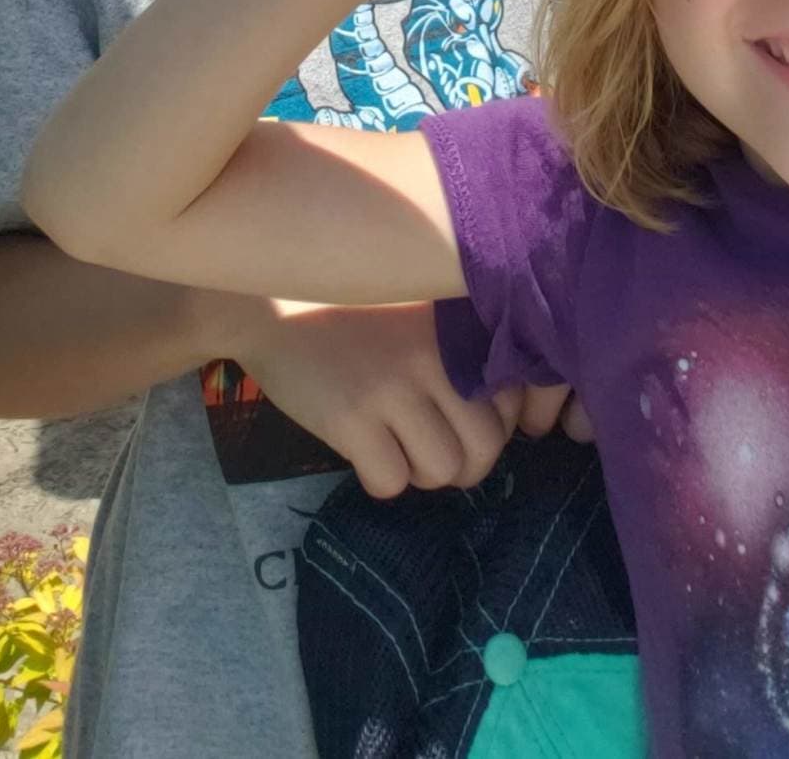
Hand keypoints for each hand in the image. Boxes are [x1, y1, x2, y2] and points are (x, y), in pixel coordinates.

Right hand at [230, 299, 539, 498]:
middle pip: (487, 446)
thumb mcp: (419, 317)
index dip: (491, 427)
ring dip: (421, 474)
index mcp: (456, 329)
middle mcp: (434, 355)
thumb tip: (505, 420)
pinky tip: (363, 453)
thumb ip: (461, 352)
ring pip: (443, 470)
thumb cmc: (353, 315)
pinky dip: (380, 480)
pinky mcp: (351, 418)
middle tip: (433, 454)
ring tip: (397, 450)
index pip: (512, 402)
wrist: (275, 307)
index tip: (460, 423)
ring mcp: (393, 386)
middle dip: (464, 466)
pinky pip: (390, 481)